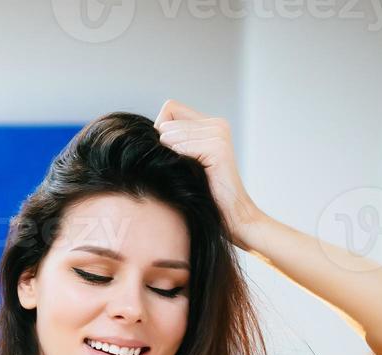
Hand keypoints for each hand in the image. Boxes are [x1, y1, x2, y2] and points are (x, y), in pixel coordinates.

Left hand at [154, 99, 263, 245]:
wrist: (232, 218)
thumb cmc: (204, 196)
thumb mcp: (184, 164)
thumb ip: (172, 143)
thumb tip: (149, 133)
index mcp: (209, 124)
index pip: (169, 109)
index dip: (161, 132)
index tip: (170, 157)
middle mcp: (216, 124)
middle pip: (167, 121)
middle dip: (163, 145)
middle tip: (178, 170)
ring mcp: (219, 133)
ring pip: (171, 133)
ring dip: (170, 156)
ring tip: (186, 174)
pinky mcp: (218, 147)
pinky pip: (181, 146)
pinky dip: (178, 162)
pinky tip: (191, 176)